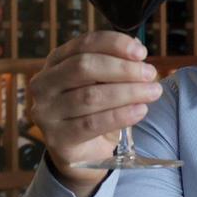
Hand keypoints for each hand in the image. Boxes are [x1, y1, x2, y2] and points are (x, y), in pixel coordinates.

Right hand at [28, 32, 163, 196]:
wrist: (82, 152)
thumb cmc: (94, 109)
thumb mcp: (101, 83)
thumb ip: (115, 64)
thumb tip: (136, 48)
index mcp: (55, 62)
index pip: (83, 44)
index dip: (114, 44)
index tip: (141, 52)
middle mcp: (44, 84)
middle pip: (83, 67)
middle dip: (122, 69)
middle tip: (150, 74)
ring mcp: (46, 112)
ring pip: (90, 96)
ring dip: (127, 92)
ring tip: (152, 92)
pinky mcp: (57, 138)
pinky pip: (92, 124)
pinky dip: (120, 116)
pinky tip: (140, 110)